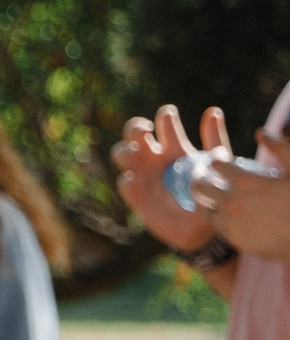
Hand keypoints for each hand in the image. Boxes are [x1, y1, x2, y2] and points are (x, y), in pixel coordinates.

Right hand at [111, 104, 225, 251]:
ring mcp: (143, 177)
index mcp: (174, 148)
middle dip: (135, 128)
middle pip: (134, 135)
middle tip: (145, 130)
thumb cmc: (211, 194)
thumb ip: (214, 139)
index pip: (164, 124)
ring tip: (136, 155)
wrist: (205, 229)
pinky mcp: (137, 197)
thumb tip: (213, 111)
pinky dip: (128, 181)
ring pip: (122, 155)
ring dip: (125, 151)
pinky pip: (126, 185)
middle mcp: (155, 159)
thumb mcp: (218, 164)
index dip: (164, 117)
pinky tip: (136, 180)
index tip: (168, 115)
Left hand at [194, 130, 289, 260]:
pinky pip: (214, 224)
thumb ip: (280, 148)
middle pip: (200, 186)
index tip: (220, 156)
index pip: (216, 163)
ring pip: (202, 207)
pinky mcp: (234, 239)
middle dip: (201, 175)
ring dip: (204, 197)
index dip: (216, 156)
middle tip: (205, 172)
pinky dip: (215, 215)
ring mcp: (230, 223)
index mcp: (246, 183)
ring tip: (211, 191)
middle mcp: (232, 203)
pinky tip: (223, 210)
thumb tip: (260, 133)